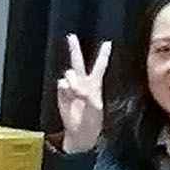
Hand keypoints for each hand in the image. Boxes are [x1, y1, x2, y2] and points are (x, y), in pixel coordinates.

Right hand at [53, 35, 109, 154]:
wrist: (80, 132)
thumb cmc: (92, 120)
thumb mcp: (95, 106)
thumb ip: (86, 93)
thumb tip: (73, 85)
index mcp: (95, 84)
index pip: (100, 66)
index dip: (103, 54)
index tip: (108, 43)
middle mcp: (82, 82)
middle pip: (78, 62)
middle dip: (74, 49)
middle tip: (71, 37)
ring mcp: (71, 87)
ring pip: (69, 73)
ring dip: (73, 80)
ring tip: (77, 92)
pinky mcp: (62, 93)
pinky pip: (61, 84)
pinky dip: (65, 89)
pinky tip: (69, 96)